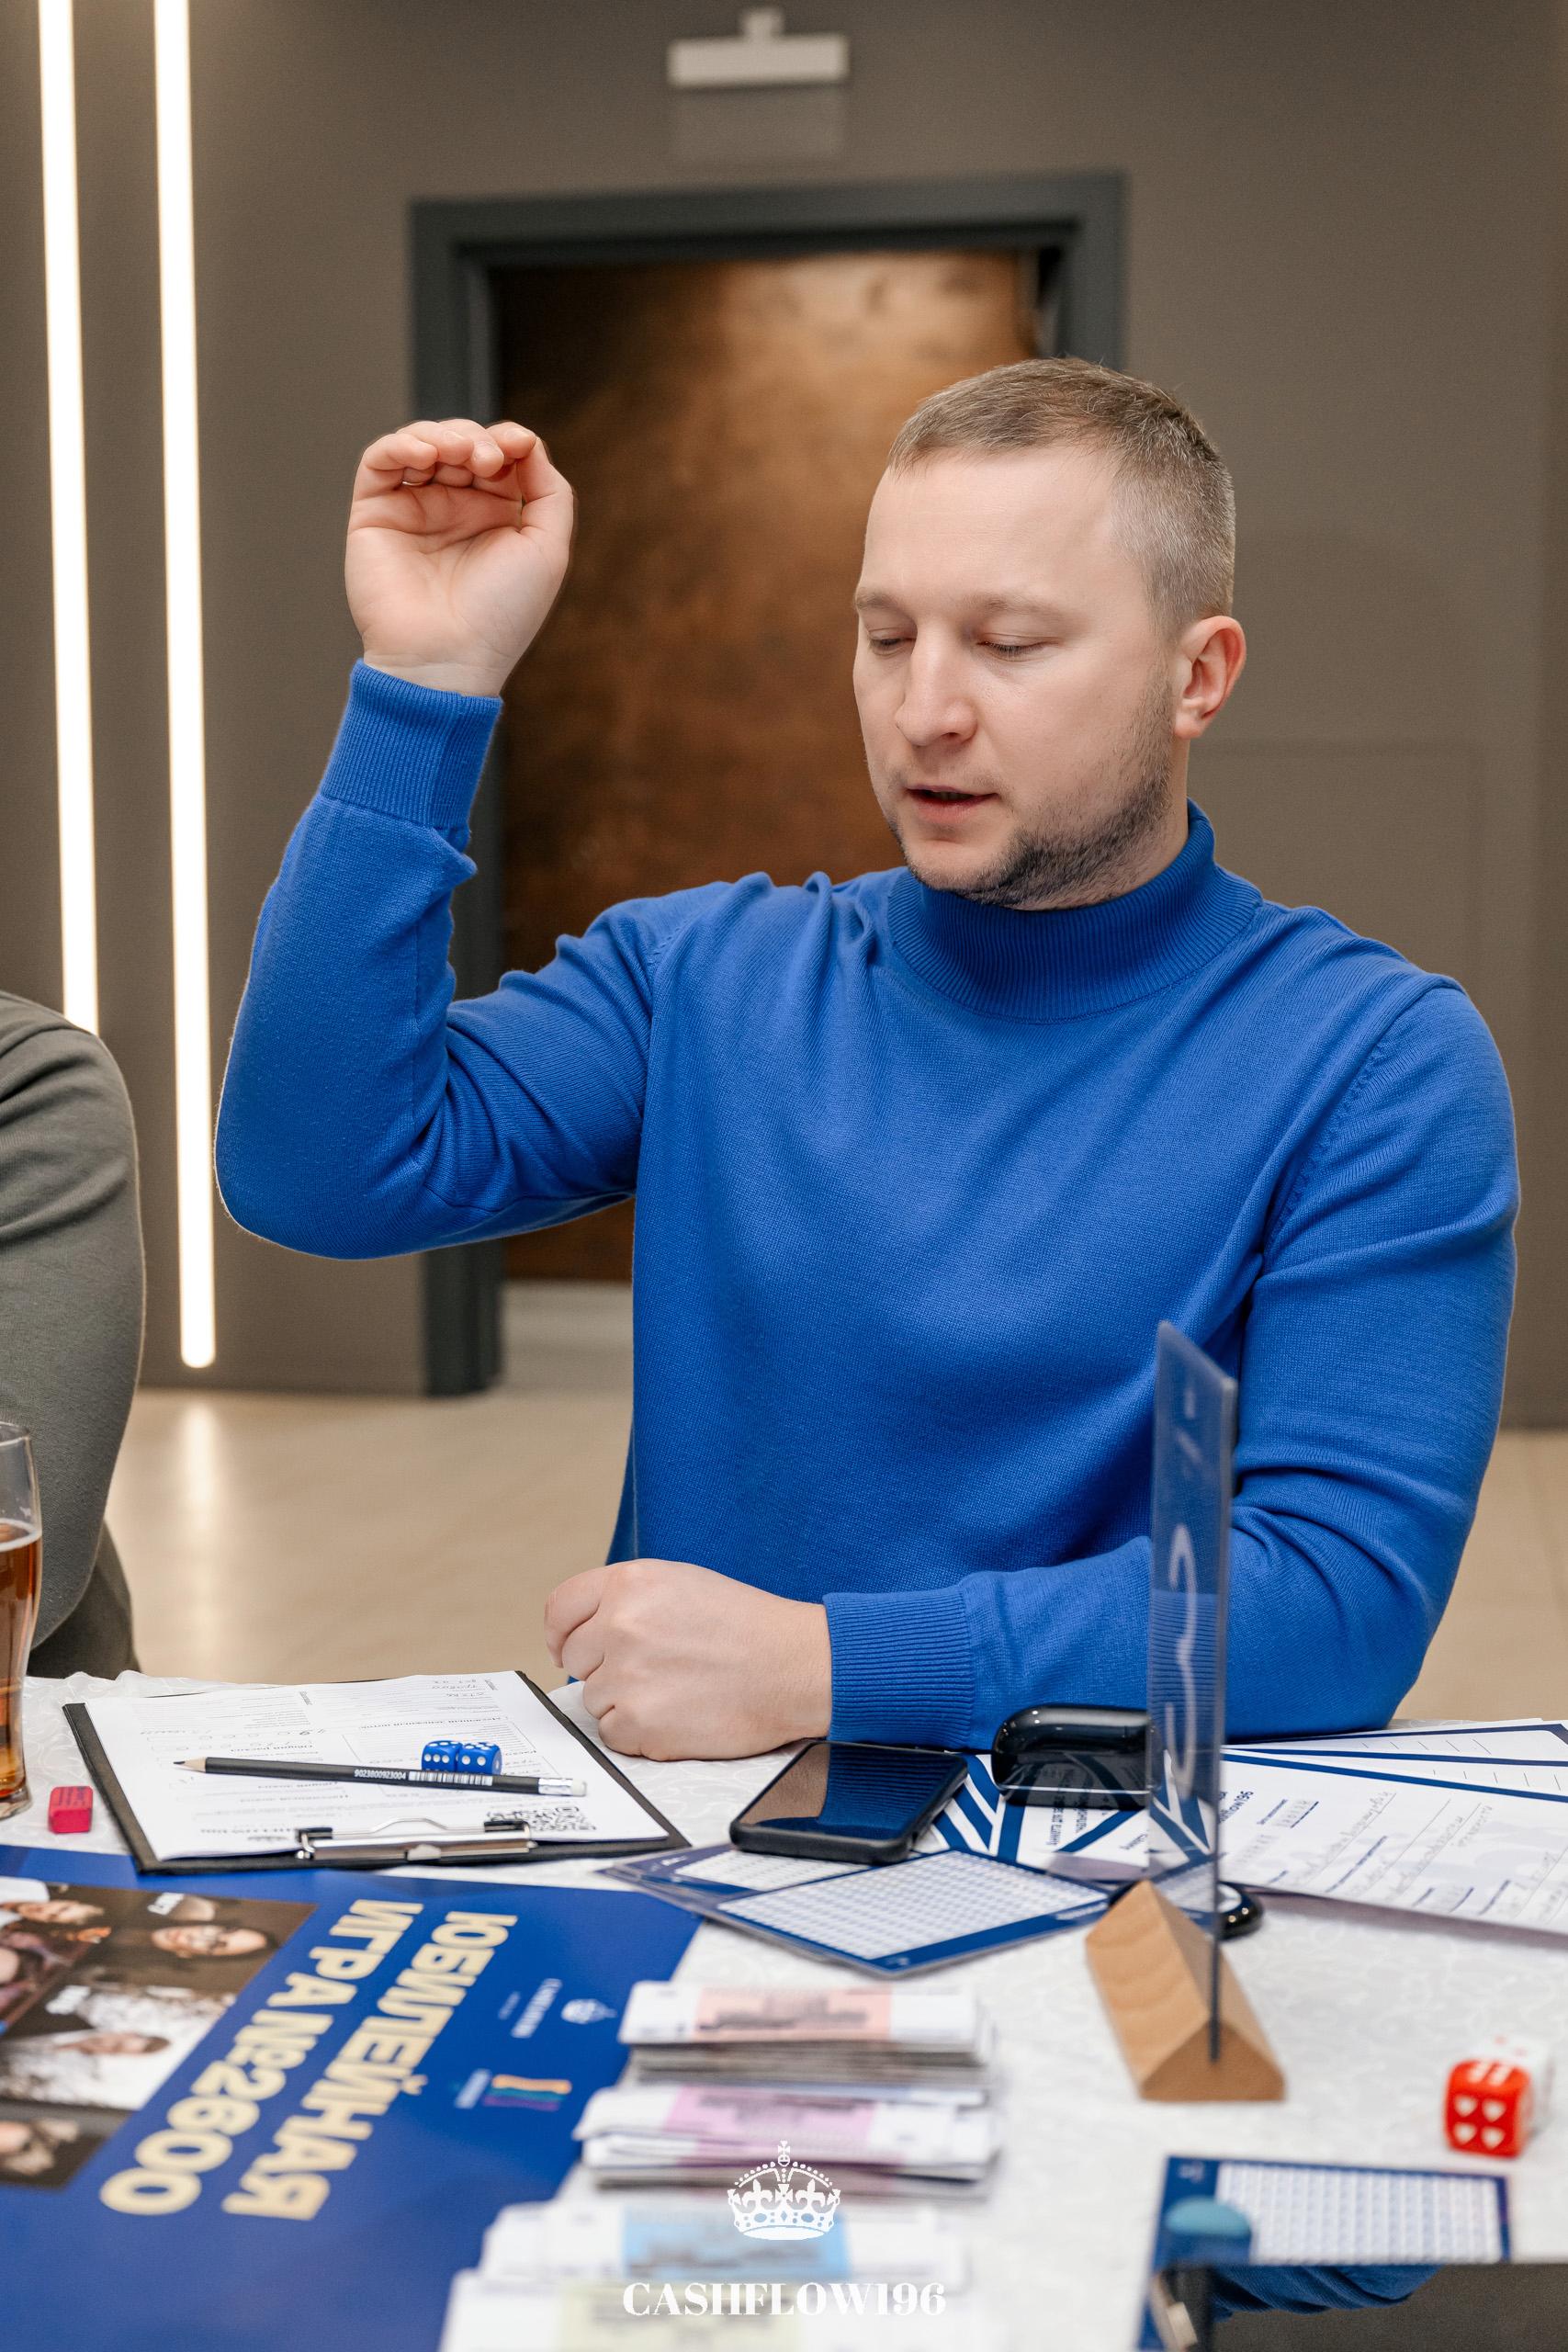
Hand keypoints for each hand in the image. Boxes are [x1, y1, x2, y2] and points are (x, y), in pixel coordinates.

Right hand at [345, 417, 574, 696]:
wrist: (447, 657)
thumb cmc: (499, 615)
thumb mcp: (547, 549)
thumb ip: (550, 491)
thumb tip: (527, 442)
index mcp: (494, 516)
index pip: (499, 454)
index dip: (508, 439)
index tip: (518, 445)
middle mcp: (453, 509)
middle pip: (462, 441)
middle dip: (477, 439)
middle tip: (486, 461)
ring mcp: (412, 509)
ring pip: (421, 442)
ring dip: (442, 434)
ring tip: (459, 455)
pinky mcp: (374, 513)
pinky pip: (379, 460)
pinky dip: (400, 444)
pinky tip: (424, 454)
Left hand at [543, 1559, 832, 1761]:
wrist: (794, 1666)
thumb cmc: (747, 1627)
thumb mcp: (681, 1584)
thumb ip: (626, 1599)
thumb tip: (580, 1632)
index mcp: (629, 1583)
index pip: (560, 1609)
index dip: (559, 1634)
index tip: (564, 1649)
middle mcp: (620, 1624)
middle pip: (575, 1659)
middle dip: (603, 1667)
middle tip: (652, 1670)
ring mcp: (627, 1675)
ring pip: (595, 1699)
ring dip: (626, 1700)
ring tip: (678, 1689)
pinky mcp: (639, 1722)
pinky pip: (613, 1734)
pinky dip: (640, 1732)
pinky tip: (679, 1713)